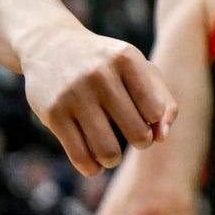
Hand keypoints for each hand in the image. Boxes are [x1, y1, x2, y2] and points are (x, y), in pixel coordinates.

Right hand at [20, 24, 175, 175]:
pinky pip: (80, 155)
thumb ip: (162, 100)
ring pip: (107, 150)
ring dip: (114, 159)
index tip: (144, 116)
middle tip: (134, 137)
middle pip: (136, 133)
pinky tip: (94, 163)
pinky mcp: (53, 113)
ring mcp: (74, 93)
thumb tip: (163, 136)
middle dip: (140, 142)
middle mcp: (100, 73)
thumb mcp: (138, 68)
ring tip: (113, 153)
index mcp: (126, 58)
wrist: (51, 46)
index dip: (153, 121)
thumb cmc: (106, 64)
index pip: (155, 110)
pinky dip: (91, 168)